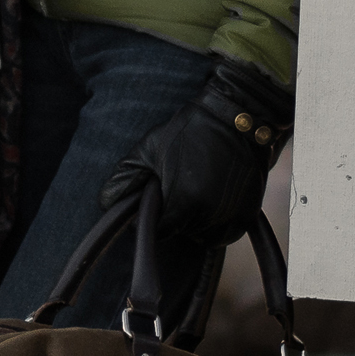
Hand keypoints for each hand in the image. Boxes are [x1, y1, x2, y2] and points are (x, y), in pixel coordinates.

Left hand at [101, 57, 291, 245]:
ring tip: (196, 193)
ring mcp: (233, 216)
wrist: (237, 118)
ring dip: (197, 223)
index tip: (157, 202)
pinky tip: (212, 201)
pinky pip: (227, 234)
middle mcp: (211, 215)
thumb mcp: (149, 149)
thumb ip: (125, 177)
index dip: (154, 219)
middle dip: (176, 217)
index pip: (161, 231)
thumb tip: (105, 202)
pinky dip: (217, 224)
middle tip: (178, 188)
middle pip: (184, 233)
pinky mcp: (249, 215)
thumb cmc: (189, 131)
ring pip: (205, 237)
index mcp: (184, 202)